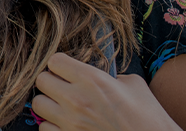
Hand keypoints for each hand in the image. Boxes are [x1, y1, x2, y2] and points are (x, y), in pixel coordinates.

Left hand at [31, 53, 180, 130]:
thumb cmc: (147, 116)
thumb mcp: (132, 84)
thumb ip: (108, 75)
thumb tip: (96, 75)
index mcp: (92, 79)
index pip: (54, 61)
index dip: (60, 64)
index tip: (66, 69)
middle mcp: (76, 99)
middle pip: (41, 80)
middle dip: (51, 81)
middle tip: (62, 86)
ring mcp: (70, 122)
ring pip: (38, 104)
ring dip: (48, 103)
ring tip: (62, 106)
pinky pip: (44, 128)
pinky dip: (52, 125)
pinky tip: (66, 124)